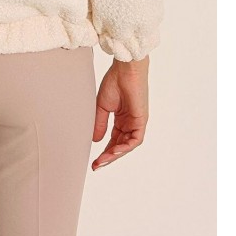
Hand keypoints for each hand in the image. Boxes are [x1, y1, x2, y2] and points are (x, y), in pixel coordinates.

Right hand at [91, 55, 149, 170]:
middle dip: (108, 157)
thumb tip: (95, 141)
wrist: (125, 69)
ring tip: (103, 160)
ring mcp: (136, 122)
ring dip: (115, 154)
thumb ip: (100, 123)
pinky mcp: (141, 120)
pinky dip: (125, 147)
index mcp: (121, 119)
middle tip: (97, 165)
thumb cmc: (114, 82)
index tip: (94, 161)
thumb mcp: (102, 106)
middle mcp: (129, 123)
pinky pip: (135, 139)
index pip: (113, 140)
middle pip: (120, 146)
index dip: (104, 151)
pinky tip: (114, 151)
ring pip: (127, 145)